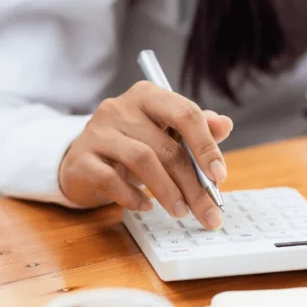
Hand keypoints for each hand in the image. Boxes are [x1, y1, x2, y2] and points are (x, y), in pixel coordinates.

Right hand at [59, 82, 232, 228]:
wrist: (84, 161)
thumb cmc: (133, 145)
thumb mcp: (165, 134)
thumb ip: (196, 130)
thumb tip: (225, 124)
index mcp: (149, 95)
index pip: (185, 113)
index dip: (206, 146)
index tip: (219, 176)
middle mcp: (121, 107)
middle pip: (167, 146)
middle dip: (193, 184)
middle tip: (208, 211)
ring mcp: (98, 131)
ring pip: (143, 160)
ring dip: (167, 191)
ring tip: (180, 211)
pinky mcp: (81, 158)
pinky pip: (112, 179)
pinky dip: (133, 197)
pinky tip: (147, 207)